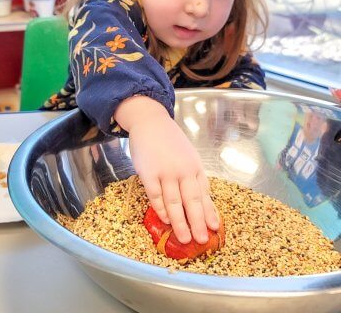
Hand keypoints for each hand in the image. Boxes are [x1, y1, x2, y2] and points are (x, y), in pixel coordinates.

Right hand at [115, 96, 218, 243]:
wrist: (151, 122)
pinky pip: (155, 195)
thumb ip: (193, 176)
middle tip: (202, 240)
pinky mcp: (149, 173)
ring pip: (175, 202)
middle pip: (193, 201)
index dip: (209, 212)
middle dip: (198, 222)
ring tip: (186, 238)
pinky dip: (161, 209)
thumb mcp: (188, 155)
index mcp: (195, 167)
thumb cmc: (170, 141)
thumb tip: (201, 200)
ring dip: (181, 222)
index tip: (214, 228)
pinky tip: (165, 220)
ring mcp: (166, 172)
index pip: (204, 194)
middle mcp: (183, 170)